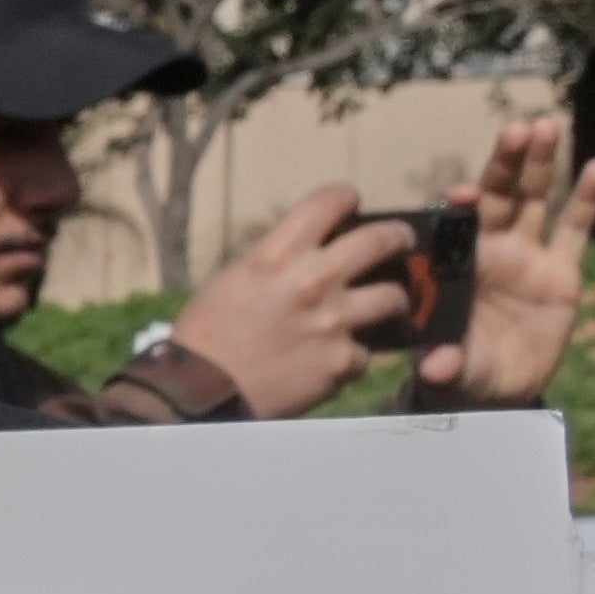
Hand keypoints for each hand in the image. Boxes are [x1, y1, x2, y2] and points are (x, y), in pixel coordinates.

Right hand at [165, 185, 405, 424]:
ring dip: (391, 300)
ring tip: (387, 306)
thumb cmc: (205, 336)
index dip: (345, 199)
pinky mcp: (340, 362)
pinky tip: (336, 361)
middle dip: (396, 237)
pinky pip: (365, 354)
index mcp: (276, 255)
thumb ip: (275, 262)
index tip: (349, 207)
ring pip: (393, 297)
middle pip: (381, 240)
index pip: (330, 200)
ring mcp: (332, 323)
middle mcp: (312, 281)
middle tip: (397, 243)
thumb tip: (309, 252)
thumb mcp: (232, 280)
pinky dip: (352, 358)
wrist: (197, 394)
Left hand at [427, 117, 594, 411]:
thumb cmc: (461, 371)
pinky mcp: (562, 271)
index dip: (461, 207)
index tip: (463, 192)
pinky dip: (586, 199)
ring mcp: (528, 256)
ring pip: (535, 200)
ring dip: (540, 164)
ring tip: (547, 126)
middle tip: (515, 129)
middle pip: (499, 198)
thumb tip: (435, 368)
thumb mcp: (452, 372)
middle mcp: (491, 252)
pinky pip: (575, 229)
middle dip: (505, 164)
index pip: (456, 228)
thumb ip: (445, 364)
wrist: (496, 390)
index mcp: (457, 269)